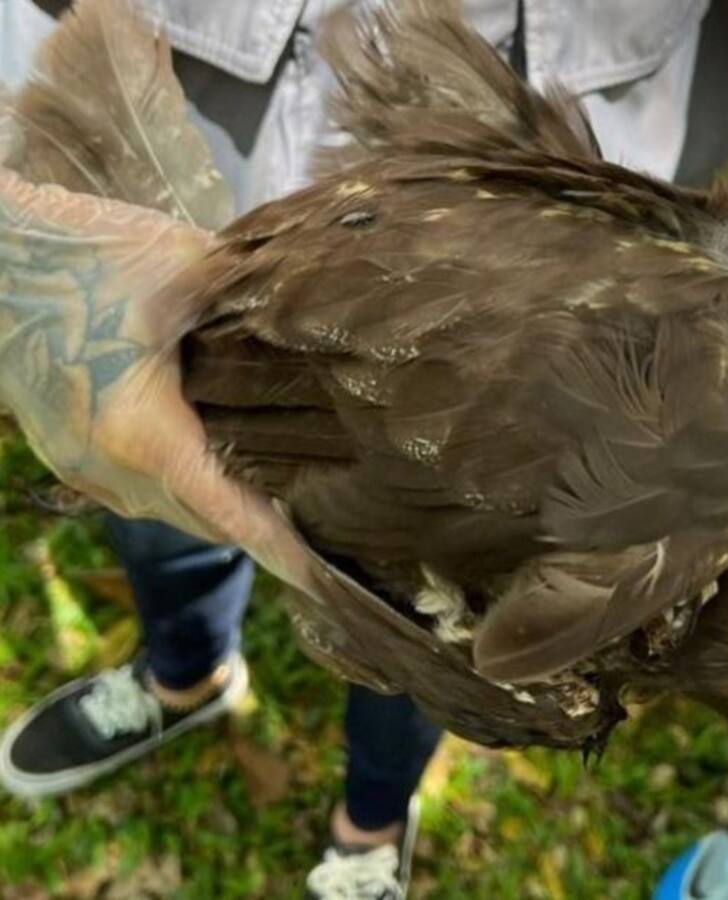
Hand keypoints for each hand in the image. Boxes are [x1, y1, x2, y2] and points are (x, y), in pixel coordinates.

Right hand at [0, 169, 321, 597]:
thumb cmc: (80, 256)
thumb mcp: (183, 266)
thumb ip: (253, 296)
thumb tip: (318, 306)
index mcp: (144, 438)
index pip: (231, 516)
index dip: (284, 548)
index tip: (327, 576)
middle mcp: (110, 471)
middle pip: (207, 524)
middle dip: (265, 528)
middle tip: (329, 515)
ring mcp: (81, 467)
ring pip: (172, 511)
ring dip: (222, 507)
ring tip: (285, 491)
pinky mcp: (67, 451)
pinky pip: (140, 491)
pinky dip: (186, 488)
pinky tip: (221, 457)